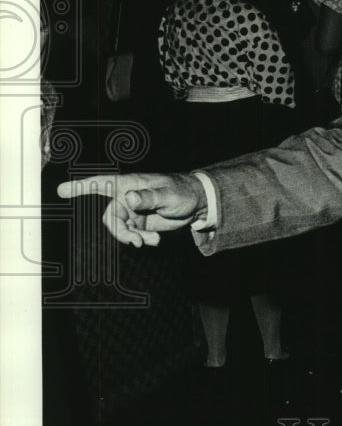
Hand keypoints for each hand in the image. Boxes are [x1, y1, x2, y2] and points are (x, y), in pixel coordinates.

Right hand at [57, 172, 207, 247]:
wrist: (195, 204)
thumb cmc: (182, 192)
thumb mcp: (168, 194)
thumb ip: (149, 197)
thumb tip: (129, 198)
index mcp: (129, 185)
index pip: (101, 183)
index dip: (80, 187)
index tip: (61, 190)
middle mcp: (126, 198)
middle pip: (110, 217)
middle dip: (120, 232)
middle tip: (137, 242)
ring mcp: (131, 212)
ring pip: (119, 230)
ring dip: (132, 238)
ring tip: (152, 241)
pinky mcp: (139, 224)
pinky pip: (131, 236)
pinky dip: (141, 240)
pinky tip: (155, 240)